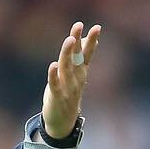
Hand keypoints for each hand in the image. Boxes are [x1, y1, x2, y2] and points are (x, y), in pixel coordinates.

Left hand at [41, 21, 100, 139]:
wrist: (63, 122)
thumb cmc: (67, 94)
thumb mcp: (76, 75)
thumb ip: (81, 57)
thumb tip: (91, 39)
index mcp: (81, 72)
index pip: (87, 54)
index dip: (92, 41)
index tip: (97, 27)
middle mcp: (76, 79)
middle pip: (77, 57)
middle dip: (78, 41)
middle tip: (78, 26)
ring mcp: (67, 88)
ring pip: (66, 67)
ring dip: (68, 53)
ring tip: (70, 40)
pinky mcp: (56, 97)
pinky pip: (54, 84)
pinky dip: (54, 75)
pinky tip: (53, 65)